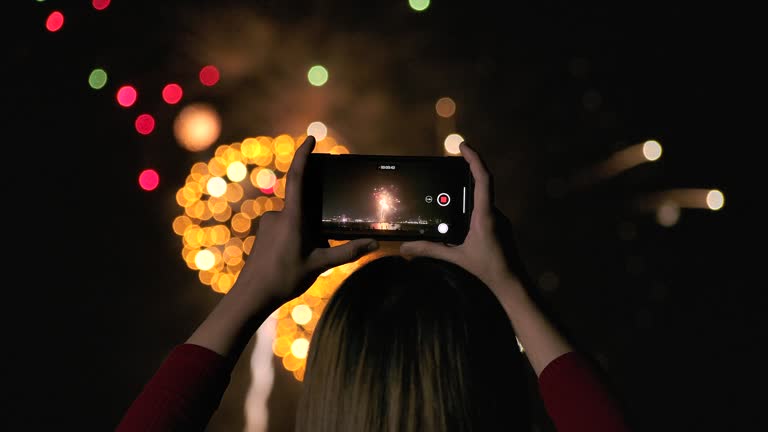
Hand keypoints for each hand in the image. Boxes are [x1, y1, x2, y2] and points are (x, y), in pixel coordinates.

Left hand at [232, 135, 378, 306]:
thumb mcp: (319, 265)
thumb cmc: (283, 279)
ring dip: (307, 235)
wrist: (251, 296)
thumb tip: (374, 244)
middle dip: (316, 223)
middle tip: (319, 245)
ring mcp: (269, 224)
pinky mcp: (264, 234)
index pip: (298, 178)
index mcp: (292, 217)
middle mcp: (278, 215)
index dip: (303, 156)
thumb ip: (347, 252)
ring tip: (307, 260)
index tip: (311, 138)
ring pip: (296, 221)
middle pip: (304, 207)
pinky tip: (297, 261)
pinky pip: (287, 229)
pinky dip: (297, 240)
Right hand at [400, 142, 525, 289]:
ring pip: (484, 198)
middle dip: (469, 169)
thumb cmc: (488, 269)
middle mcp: (494, 213)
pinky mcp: (499, 226)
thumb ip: (430, 250)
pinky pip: (485, 210)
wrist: (512, 282)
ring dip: (469, 190)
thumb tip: (406, 247)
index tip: (463, 146)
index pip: (483, 179)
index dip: (474, 159)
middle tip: (452, 161)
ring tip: (451, 187)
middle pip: (483, 183)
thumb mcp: (456, 258)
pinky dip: (473, 206)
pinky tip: (461, 216)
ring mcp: (499, 219)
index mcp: (485, 215)